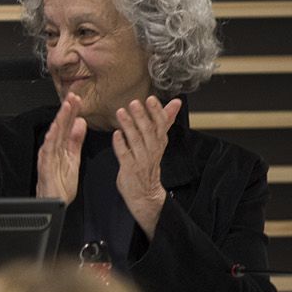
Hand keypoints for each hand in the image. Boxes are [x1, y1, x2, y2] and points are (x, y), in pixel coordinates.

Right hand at [36, 93, 86, 206]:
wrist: (55, 202)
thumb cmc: (61, 184)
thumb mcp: (74, 158)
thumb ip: (76, 141)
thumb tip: (81, 123)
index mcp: (61, 146)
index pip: (67, 125)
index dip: (72, 111)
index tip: (77, 99)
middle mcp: (53, 149)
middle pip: (60, 126)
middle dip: (66, 111)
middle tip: (72, 97)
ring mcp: (48, 156)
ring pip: (54, 134)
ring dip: (59, 120)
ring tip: (65, 108)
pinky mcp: (45, 166)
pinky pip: (48, 151)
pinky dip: (50, 140)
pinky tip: (55, 130)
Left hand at [115, 96, 180, 238]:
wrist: (145, 193)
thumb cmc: (148, 163)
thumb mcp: (159, 141)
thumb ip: (165, 121)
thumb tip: (176, 103)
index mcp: (159, 142)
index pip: (161, 125)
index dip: (157, 112)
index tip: (151, 99)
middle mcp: (152, 150)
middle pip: (149, 131)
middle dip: (142, 116)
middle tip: (134, 103)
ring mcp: (141, 159)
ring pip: (136, 141)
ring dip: (129, 126)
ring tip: (121, 112)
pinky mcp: (129, 168)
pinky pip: (125, 155)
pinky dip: (120, 144)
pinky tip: (116, 134)